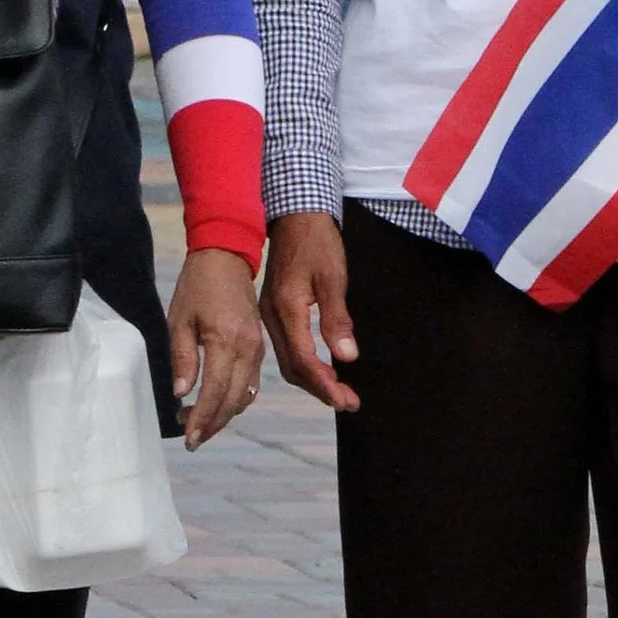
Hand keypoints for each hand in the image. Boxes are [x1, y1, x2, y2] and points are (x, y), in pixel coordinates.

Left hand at [167, 248, 264, 450]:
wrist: (227, 258)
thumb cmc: (197, 286)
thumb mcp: (179, 320)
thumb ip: (183, 358)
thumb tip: (181, 393)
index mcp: (226, 341)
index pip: (215, 392)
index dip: (202, 419)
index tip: (189, 438)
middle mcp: (248, 350)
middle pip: (234, 401)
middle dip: (213, 424)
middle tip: (191, 438)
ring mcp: (257, 350)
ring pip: (245, 396)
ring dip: (223, 415)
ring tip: (197, 422)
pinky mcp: (259, 348)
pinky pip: (251, 383)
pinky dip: (234, 400)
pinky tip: (215, 402)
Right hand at [261, 211, 357, 413]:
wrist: (294, 214)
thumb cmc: (317, 241)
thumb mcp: (333, 277)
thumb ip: (337, 318)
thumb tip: (346, 356)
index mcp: (286, 309)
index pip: (304, 360)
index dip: (325, 384)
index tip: (346, 399)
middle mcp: (272, 317)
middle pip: (293, 367)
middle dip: (320, 389)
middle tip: (347, 402)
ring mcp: (270, 314)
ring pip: (288, 360)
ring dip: (312, 379)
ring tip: (338, 392)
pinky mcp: (273, 310)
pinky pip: (286, 347)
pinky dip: (304, 364)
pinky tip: (320, 368)